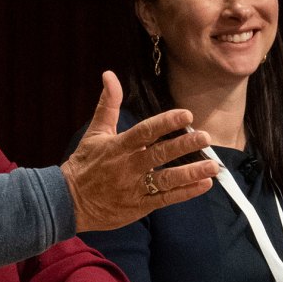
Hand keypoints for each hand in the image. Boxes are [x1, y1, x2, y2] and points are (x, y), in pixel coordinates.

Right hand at [61, 71, 220, 231]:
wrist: (69, 202)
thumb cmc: (85, 164)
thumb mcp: (95, 132)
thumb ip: (108, 104)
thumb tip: (109, 74)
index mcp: (118, 146)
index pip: (145, 131)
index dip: (166, 123)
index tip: (186, 114)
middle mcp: (128, 166)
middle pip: (159, 154)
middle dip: (183, 145)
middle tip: (205, 137)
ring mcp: (134, 188)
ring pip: (166, 179)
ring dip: (191, 172)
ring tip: (213, 166)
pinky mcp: (138, 207)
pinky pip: (165, 199)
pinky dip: (185, 193)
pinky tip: (204, 185)